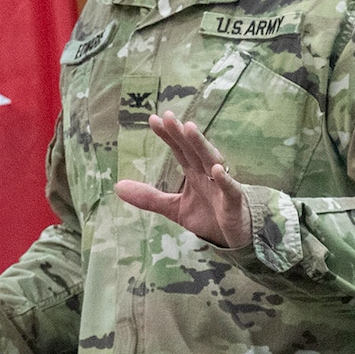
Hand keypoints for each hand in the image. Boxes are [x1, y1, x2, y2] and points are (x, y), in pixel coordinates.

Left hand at [115, 112, 252, 247]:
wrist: (236, 236)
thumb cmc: (209, 215)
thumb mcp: (174, 208)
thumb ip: (149, 197)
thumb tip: (117, 187)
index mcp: (194, 172)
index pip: (179, 149)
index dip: (168, 135)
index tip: (152, 120)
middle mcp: (207, 173)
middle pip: (193, 150)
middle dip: (181, 133)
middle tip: (168, 116)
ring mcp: (221, 186)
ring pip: (211, 160)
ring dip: (201, 145)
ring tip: (190, 129)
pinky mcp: (234, 202)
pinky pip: (230, 188)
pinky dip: (224, 179)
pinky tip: (215, 168)